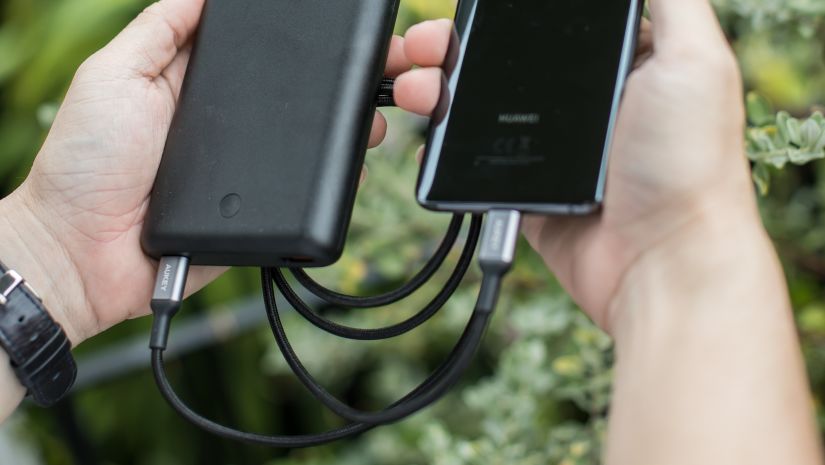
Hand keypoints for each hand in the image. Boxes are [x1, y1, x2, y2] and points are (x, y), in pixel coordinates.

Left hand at [0, 0, 418, 344]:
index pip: (284, 54)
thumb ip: (164, 28)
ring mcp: (262, 171)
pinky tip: (371, 146)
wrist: (83, 252)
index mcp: (216, 86)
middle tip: (424, 54)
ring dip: (380, 111)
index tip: (368, 26)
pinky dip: (351, 170)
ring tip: (412, 93)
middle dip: (383, 67)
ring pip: (332, 139)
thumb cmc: (88, 163)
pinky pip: (320, 192)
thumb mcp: (115, 73)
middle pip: (323, 92)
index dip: (329, 40)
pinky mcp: (270, 214)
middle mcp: (247, 126)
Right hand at [397, 2, 764, 330]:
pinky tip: (428, 136)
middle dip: (458, 48)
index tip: (469, 10)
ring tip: (416, 89)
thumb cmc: (687, 162)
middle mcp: (586, 105)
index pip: (553, 25)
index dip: (508, 14)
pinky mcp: (530, 192)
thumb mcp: (695, 62)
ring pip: (483, 110)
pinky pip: (479, 165)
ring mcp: (555, 152)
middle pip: (507, 63)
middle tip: (426, 46)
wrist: (662, 261)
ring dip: (441, 92)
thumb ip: (672, 4)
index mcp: (622, 66)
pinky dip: (447, 150)